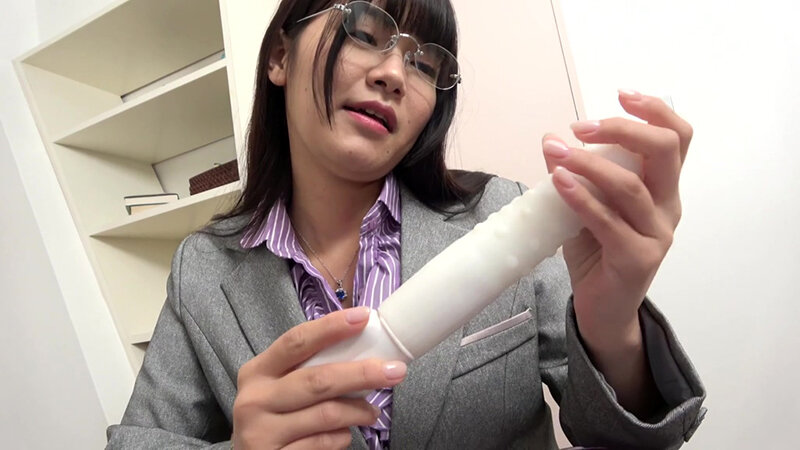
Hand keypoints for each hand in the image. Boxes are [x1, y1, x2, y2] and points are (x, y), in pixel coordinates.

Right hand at [232, 307, 406, 448]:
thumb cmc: (272, 417)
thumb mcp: (276, 388)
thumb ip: (306, 370)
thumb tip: (360, 349)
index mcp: (257, 372)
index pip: (296, 341)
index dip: (331, 327)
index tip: (363, 317)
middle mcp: (255, 400)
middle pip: (318, 379)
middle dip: (362, 373)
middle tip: (395, 371)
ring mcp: (262, 432)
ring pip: (327, 414)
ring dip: (359, 411)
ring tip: (372, 412)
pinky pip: (323, 442)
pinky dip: (342, 436)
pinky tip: (344, 433)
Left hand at [541, 90, 691, 350]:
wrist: (602, 309)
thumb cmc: (597, 253)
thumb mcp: (586, 206)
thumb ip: (576, 176)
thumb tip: (551, 140)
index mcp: (663, 189)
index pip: (677, 139)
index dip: (655, 111)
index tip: (622, 95)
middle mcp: (668, 207)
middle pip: (664, 151)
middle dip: (623, 129)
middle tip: (581, 127)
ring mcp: (657, 234)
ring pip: (631, 185)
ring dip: (590, 163)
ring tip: (557, 152)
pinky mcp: (638, 259)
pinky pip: (609, 221)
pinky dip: (582, 197)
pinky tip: (559, 181)